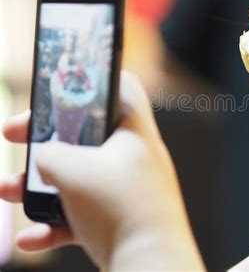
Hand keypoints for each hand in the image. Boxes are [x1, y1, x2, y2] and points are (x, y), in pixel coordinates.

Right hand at [0, 72, 203, 270]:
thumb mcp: (73, 170)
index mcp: (134, 132)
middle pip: (86, 134)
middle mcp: (134, 157)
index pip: (122, 87)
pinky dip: (56, 222)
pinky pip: (82, 213)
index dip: (90, 80)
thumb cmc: (119, 207)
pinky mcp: (119, 219)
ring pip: (78, 176)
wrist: (150, 265)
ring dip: (40, 183)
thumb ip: (50, 154)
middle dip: (46, 135)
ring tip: (7, 189)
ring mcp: (127, 189)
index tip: (56, 88)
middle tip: (13, 133)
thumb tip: (45, 158)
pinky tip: (31, 238)